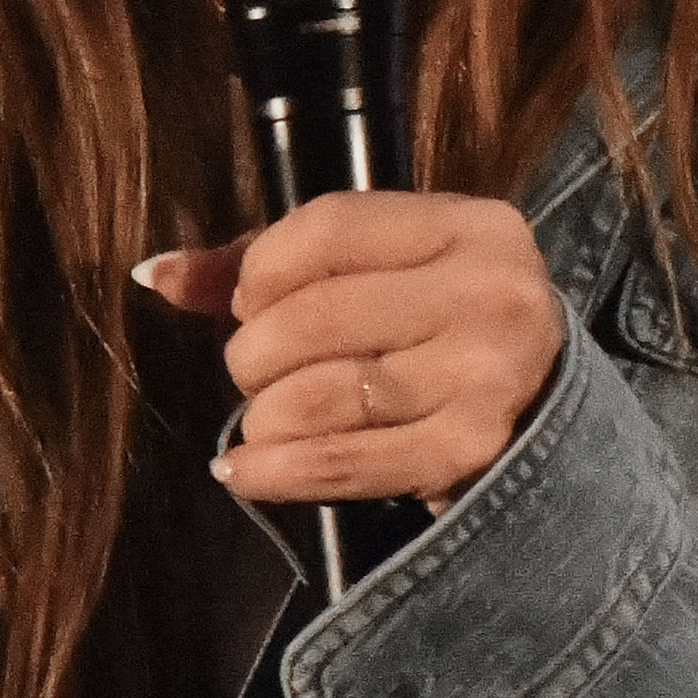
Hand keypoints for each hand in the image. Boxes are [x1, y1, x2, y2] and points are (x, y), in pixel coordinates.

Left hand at [144, 189, 564, 510]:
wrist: (543, 407)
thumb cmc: (439, 324)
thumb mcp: (380, 268)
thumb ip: (269, 262)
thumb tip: (154, 275)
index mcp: (470, 226)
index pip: (328, 228)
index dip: (261, 269)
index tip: (248, 302)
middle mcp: (490, 294)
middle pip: (316, 315)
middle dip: (255, 351)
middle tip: (253, 369)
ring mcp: (483, 378)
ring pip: (320, 393)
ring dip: (264, 413)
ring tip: (262, 418)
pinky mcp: (467, 453)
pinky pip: (340, 462)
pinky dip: (274, 472)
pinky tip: (243, 472)